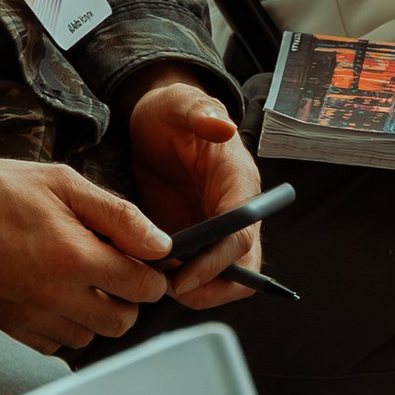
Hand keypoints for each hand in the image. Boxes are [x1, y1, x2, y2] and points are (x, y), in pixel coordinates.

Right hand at [0, 148, 169, 353]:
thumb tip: (161, 245)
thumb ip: (118, 214)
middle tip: (110, 269)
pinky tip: (50, 294)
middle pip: (122, 321)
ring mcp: (30, 318)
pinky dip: (62, 325)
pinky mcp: (8, 329)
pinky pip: (54, 345)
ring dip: (93, 313)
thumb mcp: (62, 182)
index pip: (144, 287)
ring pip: (89, 336)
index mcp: (74, 256)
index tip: (142, 261)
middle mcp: (54, 296)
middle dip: (126, 298)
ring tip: (76, 279)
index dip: (152, 273)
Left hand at [125, 73, 264, 314]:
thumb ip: (199, 111)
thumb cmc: (170, 109)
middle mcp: (236, 209)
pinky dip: (183, 281)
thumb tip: (224, 127)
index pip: (241, 234)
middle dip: (215, 288)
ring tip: (157, 284)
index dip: (217, 262)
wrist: (155, 119)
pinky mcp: (198, 234)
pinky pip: (200, 270)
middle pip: (245, 266)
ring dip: (199, 289)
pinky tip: (149, 275)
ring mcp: (217, 224)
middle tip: (171, 291)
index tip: (183, 278)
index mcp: (239, 181)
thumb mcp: (179, 102)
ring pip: (227, 275)